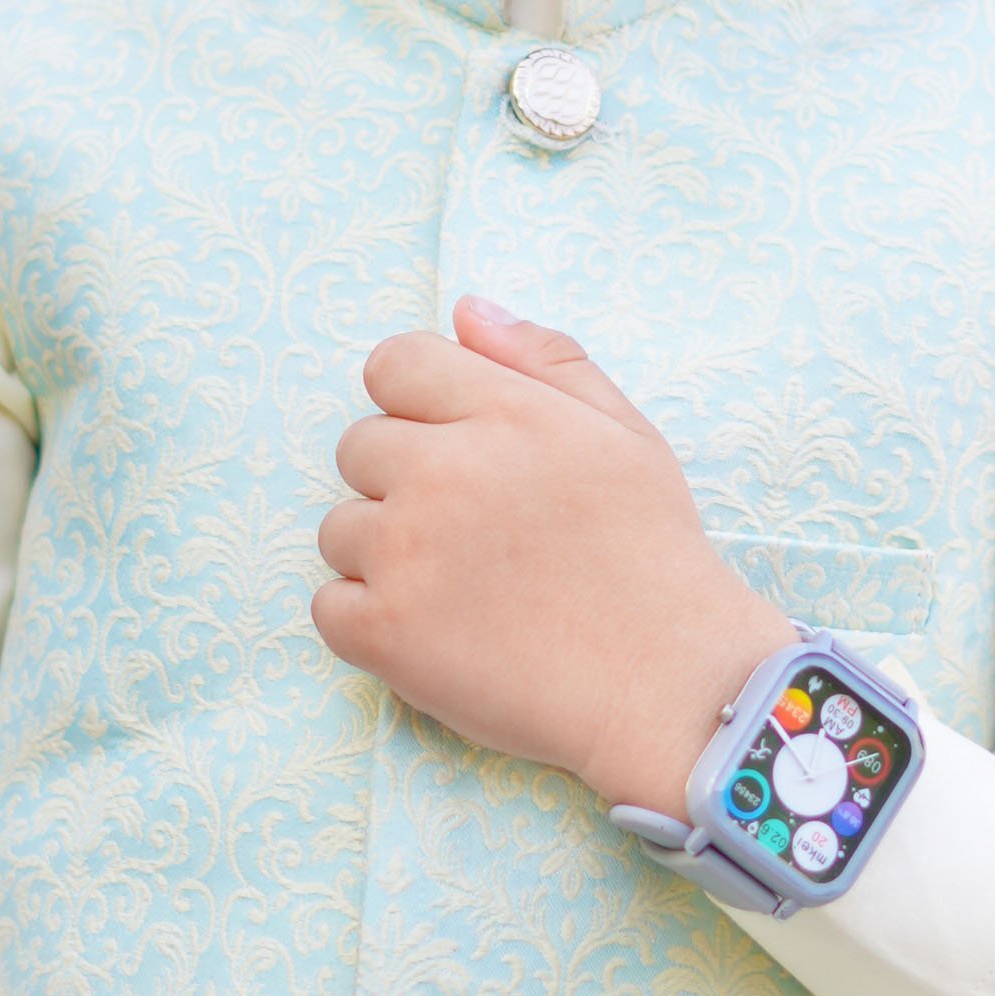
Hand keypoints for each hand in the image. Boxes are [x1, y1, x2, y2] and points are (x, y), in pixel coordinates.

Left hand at [311, 295, 796, 818]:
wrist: (667, 685)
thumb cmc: (652, 558)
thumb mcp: (626, 434)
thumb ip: (544, 361)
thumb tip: (467, 310)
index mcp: (501, 412)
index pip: (393, 363)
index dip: (416, 404)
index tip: (454, 449)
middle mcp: (442, 471)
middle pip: (358, 448)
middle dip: (401, 482)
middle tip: (472, 534)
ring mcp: (405, 553)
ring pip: (340, 529)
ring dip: (384, 554)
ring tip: (461, 591)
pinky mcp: (383, 632)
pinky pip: (329, 607)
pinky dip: (368, 623)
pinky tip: (435, 634)